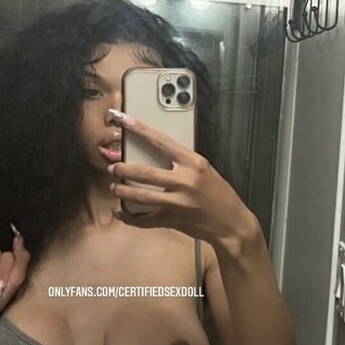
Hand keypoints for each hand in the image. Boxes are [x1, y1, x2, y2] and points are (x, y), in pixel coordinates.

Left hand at [109, 114, 257, 248]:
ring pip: (140, 195)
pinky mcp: (172, 220)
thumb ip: (184, 163)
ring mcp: (177, 202)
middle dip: (123, 169)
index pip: (161, 142)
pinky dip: (128, 216)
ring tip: (114, 187)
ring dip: (122, 190)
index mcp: (193, 163)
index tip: (124, 121)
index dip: (141, 131)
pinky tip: (120, 211)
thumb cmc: (220, 194)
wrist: (231, 223)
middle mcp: (184, 181)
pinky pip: (143, 219)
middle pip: (144, 172)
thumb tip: (159, 156)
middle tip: (113, 167)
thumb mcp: (205, 170)